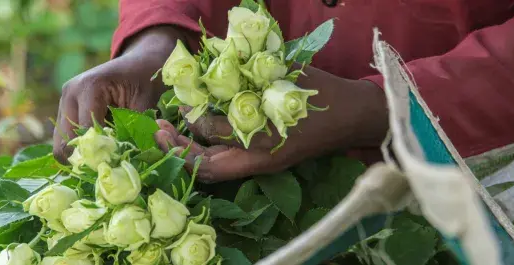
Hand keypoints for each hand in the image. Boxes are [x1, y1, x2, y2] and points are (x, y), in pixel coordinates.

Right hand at [52, 26, 185, 161]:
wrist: (139, 61)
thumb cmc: (145, 79)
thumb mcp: (147, 103)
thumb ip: (137, 129)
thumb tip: (134, 158)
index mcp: (89, 87)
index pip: (86, 133)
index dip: (101, 153)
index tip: (119, 163)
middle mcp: (70, 93)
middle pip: (66, 141)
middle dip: (87, 157)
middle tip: (110, 166)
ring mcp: (64, 101)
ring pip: (61, 142)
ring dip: (82, 153)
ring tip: (106, 158)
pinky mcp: (66, 109)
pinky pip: (66, 137)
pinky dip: (81, 147)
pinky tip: (101, 149)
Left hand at [155, 66, 388, 182]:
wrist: (355, 118)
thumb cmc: (323, 93)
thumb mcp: (288, 75)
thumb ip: (253, 70)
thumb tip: (216, 54)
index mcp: (267, 136)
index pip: (218, 132)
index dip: (195, 119)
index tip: (182, 102)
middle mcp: (261, 158)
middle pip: (208, 166)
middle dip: (179, 150)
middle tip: (157, 130)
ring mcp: (262, 165)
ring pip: (214, 171)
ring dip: (188, 155)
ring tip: (166, 136)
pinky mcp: (264, 164)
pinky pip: (225, 167)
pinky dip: (205, 155)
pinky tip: (193, 137)